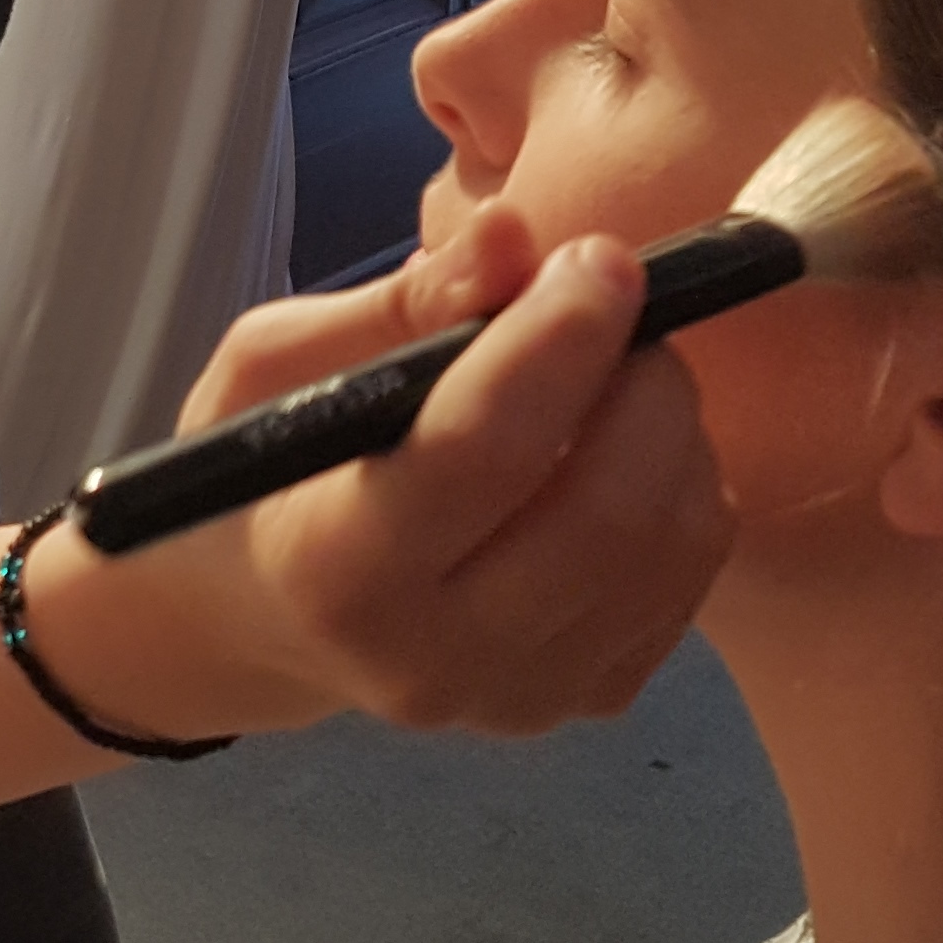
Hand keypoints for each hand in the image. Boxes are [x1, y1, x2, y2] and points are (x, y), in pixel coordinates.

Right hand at [142, 210, 732, 735]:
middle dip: (644, 379)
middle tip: (618, 299)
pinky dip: (683, 494)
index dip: (558, 341)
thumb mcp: (275, 366)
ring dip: (675, 430)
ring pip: (670, 548)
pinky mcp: (581, 704)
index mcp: (332, 568)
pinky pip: (689, 584)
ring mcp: (516, 697)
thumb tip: (513, 237)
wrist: (253, 622)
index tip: (597, 258)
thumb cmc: (257, 471)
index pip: (480, 452)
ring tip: (619, 371)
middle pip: (605, 514)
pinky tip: (620, 452)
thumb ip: (398, 309)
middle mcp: (429, 657)